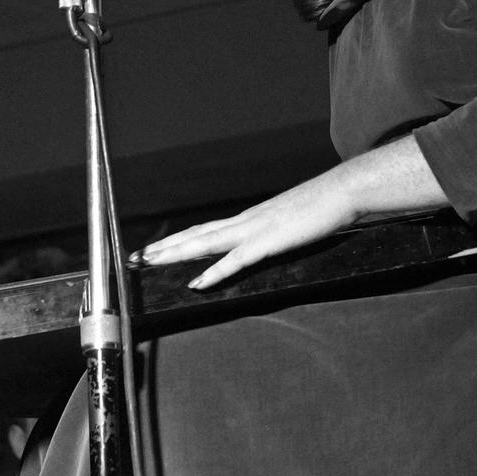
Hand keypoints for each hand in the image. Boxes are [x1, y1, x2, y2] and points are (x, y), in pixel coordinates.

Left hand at [135, 166, 358, 290]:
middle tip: (134, 257)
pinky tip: (196, 284)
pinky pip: (235, 261)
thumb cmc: (322, 207)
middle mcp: (245, 221)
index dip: (178, 239)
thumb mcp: (291, 222)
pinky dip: (213, 273)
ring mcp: (255, 229)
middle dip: (164, 247)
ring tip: (150, 262)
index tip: (154, 248)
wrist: (342, 191)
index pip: (205, 230)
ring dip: (175, 254)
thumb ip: (274, 233)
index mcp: (250, 218)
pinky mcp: (269, 241)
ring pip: (206, 244)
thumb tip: (266, 242)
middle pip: (196, 235)